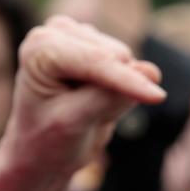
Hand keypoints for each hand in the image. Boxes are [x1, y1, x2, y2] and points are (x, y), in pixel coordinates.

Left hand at [0, 16, 165, 190]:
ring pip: (121, 58)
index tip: (154, 96)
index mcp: (37, 49)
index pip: (93, 61)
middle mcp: (49, 34)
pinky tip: (92, 101)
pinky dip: (118, 83)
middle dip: (114, 87)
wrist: (36, 157)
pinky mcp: (87, 46)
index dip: (124, 81)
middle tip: (86, 120)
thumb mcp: (76, 125)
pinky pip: (123, 62)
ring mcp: (69, 37)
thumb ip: (108, 96)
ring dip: (115, 86)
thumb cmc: (44, 145)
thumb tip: (147, 76)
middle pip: (112, 56)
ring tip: (85, 113)